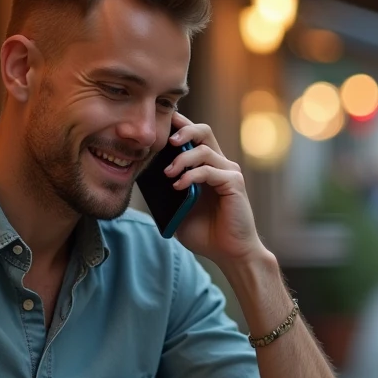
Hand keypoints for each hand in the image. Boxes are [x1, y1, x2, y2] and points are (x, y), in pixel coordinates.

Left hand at [162, 112, 263, 265]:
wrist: (229, 252)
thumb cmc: (206, 233)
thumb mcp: (178, 210)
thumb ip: (166, 193)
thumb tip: (143, 179)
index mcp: (207, 167)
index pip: (194, 136)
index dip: (179, 126)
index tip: (159, 125)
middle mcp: (220, 165)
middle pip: (203, 131)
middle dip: (183, 130)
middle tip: (167, 140)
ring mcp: (228, 172)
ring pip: (204, 150)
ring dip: (182, 159)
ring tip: (167, 173)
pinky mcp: (234, 183)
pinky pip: (209, 170)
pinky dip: (191, 175)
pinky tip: (179, 186)